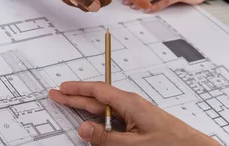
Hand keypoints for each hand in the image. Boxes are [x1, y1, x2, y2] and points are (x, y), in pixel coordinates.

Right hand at [49, 81, 219, 145]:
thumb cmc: (171, 143)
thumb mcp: (134, 144)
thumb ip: (106, 138)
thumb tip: (83, 129)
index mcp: (130, 103)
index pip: (97, 92)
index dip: (77, 90)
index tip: (61, 89)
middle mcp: (131, 105)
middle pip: (97, 98)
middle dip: (75, 96)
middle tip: (57, 95)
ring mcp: (134, 113)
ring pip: (104, 108)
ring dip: (85, 107)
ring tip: (69, 104)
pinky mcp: (138, 122)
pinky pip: (113, 117)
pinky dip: (98, 118)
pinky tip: (92, 121)